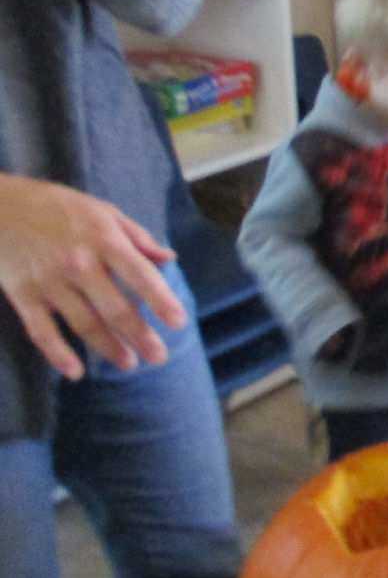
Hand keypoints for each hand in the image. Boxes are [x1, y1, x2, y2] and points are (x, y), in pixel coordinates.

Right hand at [0, 174, 183, 378]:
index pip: (141, 275)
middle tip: (159, 357)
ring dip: (108, 347)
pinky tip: (74, 371)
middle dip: (140, 335)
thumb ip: (138, 237)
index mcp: (105, 240)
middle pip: (115, 307)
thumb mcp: (103, 211)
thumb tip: (168, 258)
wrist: (0, 206)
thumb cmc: (57, 206)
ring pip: (84, 323)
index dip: (161, 300)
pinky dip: (57, 353)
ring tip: (129, 363)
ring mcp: (50, 281)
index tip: (178, 322)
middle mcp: (80, 263)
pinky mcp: (23, 294)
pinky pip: (41, 330)